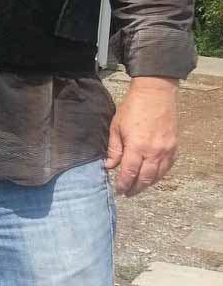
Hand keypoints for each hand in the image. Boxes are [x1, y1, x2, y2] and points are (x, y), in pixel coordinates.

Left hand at [104, 77, 178, 195]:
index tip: (119, 190)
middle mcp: (153, 151)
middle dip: (135, 188)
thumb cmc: (133, 107)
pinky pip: (168, 166)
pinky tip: (152, 175)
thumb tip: (109, 166)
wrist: (155, 92)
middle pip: (145, 178)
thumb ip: (114, 149)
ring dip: (148, 183)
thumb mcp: (116, 127)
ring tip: (139, 187)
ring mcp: (166, 149)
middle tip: (128, 193)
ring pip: (158, 175)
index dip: (123, 184)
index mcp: (137, 147)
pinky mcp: (174, 146)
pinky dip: (160, 174)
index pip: (129, 173)